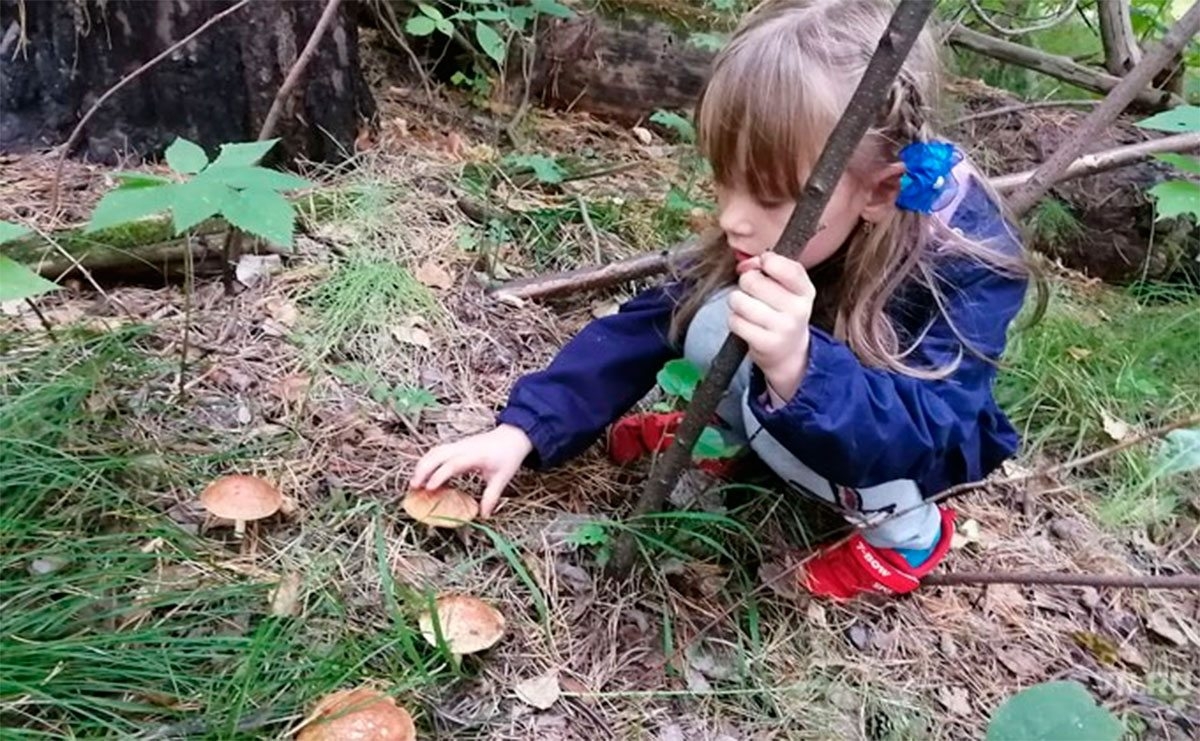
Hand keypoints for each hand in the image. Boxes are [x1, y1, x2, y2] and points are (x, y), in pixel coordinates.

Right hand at [409, 424, 532, 516]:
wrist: (513, 436)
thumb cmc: (508, 457)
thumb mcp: (502, 478)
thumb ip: (491, 496)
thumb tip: (484, 516)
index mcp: (475, 455)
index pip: (453, 464)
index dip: (439, 475)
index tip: (429, 489)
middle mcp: (463, 448)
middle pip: (437, 454)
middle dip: (423, 469)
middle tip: (413, 487)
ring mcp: (458, 445)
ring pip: (434, 451)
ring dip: (422, 465)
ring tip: (414, 483)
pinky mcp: (456, 445)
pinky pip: (437, 451)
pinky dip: (427, 462)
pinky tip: (423, 475)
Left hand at [727, 251, 815, 404]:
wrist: (789, 352)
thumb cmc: (783, 312)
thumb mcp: (788, 288)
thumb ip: (771, 267)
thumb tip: (745, 264)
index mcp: (805, 291)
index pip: (787, 268)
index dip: (767, 261)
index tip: (764, 265)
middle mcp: (798, 310)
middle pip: (753, 281)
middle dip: (745, 282)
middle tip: (752, 292)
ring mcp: (782, 328)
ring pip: (740, 301)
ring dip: (737, 302)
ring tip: (747, 308)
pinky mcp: (765, 344)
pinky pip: (735, 321)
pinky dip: (735, 320)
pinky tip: (746, 323)